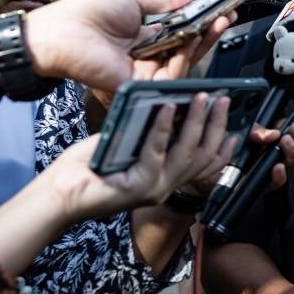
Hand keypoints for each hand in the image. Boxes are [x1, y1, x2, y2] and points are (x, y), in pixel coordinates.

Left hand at [25, 0, 209, 91]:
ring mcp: (145, 71)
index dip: (201, 21)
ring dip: (205, 41)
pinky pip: (173, 73)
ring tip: (218, 22)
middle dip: (210, 31)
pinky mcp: (142, 84)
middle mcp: (147, 56)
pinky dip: (187, 56)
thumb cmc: (84, 15)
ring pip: (185, 61)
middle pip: (188, 48)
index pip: (181, 32)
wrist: (60, 34)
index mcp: (144, 36)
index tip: (219, 9)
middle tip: (228, 16)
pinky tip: (197, 37)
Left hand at [43, 94, 230, 221]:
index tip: (234, 125)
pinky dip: (162, 126)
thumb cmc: (89, 171)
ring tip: (201, 97)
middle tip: (222, 99)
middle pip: (204, 156)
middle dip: (216, 125)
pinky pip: (156, 151)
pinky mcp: (138, 186)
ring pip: (187, 153)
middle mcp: (165, 188)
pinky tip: (167, 106)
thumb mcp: (129, 148)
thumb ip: (152, 136)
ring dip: (197, 122)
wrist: (59, 196)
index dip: (224, 147)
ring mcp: (154, 189)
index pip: (207, 166)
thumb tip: (172, 107)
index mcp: (166, 180)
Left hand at [252, 113, 293, 191]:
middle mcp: (289, 153)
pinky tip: (277, 166)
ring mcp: (283, 167)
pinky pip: (280, 180)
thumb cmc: (246, 148)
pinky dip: (280, 174)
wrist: (231, 172)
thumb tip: (273, 134)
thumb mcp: (251, 132)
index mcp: (288, 138)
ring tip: (285, 141)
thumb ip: (260, 130)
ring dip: (293, 150)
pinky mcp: (272, 182)